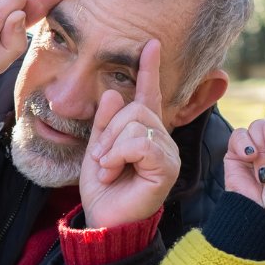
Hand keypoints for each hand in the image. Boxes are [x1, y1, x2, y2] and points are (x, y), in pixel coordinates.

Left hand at [80, 40, 180, 228]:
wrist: (104, 219)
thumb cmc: (103, 189)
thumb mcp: (97, 148)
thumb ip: (104, 122)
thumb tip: (112, 92)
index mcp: (144, 132)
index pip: (148, 95)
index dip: (149, 70)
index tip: (151, 44)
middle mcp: (161, 138)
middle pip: (135, 108)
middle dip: (109, 131)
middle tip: (102, 159)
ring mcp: (167, 152)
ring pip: (136, 123)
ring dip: (111, 146)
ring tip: (108, 168)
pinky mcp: (167, 167)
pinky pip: (141, 142)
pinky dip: (119, 155)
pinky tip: (114, 172)